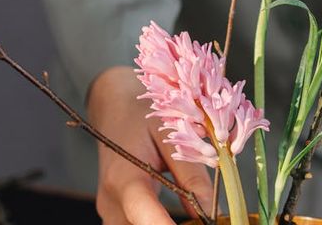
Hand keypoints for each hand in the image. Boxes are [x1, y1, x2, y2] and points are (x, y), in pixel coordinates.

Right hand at [88, 66, 213, 224]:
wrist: (114, 110)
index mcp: (123, 175)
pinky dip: (155, 223)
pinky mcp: (112, 214)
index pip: (142, 211)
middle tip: (205, 219)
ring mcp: (108, 211)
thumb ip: (192, 175)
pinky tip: (175, 218)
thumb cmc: (143, 116)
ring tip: (195, 217)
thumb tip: (213, 211)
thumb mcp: (171, 135)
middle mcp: (110, 200)